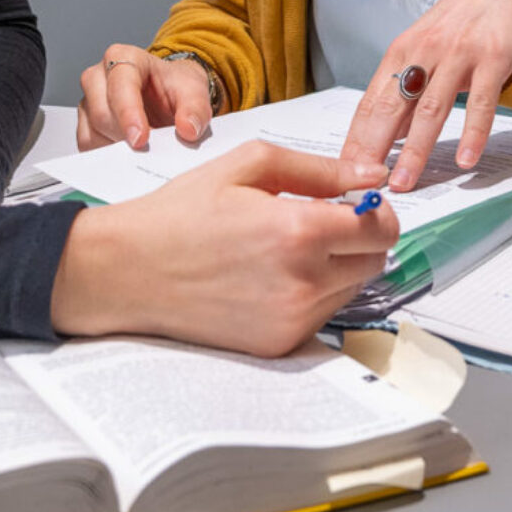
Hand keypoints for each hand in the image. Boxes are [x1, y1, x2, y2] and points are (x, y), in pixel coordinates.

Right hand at [49, 142, 397, 356]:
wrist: (130, 271)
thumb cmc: (182, 212)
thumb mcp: (249, 166)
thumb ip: (321, 169)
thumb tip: (374, 174)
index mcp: (298, 232)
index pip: (382, 228)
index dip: (376, 210)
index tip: (356, 202)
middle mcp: (302, 283)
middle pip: (375, 261)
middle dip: (359, 238)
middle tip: (320, 221)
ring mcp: (291, 320)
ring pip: (352, 289)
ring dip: (337, 267)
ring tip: (287, 249)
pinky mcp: (278, 344)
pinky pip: (322, 315)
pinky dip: (310, 294)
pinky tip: (271, 276)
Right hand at [77, 45, 214, 150]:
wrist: (169, 94)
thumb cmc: (175, 87)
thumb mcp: (194, 91)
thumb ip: (195, 108)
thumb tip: (188, 129)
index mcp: (124, 57)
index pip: (119, 85)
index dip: (128, 114)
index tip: (141, 139)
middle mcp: (99, 76)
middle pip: (101, 113)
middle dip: (125, 136)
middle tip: (150, 150)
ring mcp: (89, 101)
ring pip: (92, 133)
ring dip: (117, 148)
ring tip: (144, 150)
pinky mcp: (85, 125)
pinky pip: (88, 146)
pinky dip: (109, 156)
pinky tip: (130, 154)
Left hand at [340, 0, 511, 192]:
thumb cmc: (464, 18)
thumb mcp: (426, 47)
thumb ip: (407, 88)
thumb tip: (387, 134)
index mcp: (402, 52)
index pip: (370, 103)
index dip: (356, 140)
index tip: (344, 171)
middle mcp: (424, 52)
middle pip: (392, 107)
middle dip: (374, 149)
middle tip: (364, 184)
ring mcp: (459, 54)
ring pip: (431, 109)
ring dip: (415, 150)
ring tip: (405, 181)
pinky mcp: (493, 57)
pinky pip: (481, 102)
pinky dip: (473, 133)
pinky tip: (466, 160)